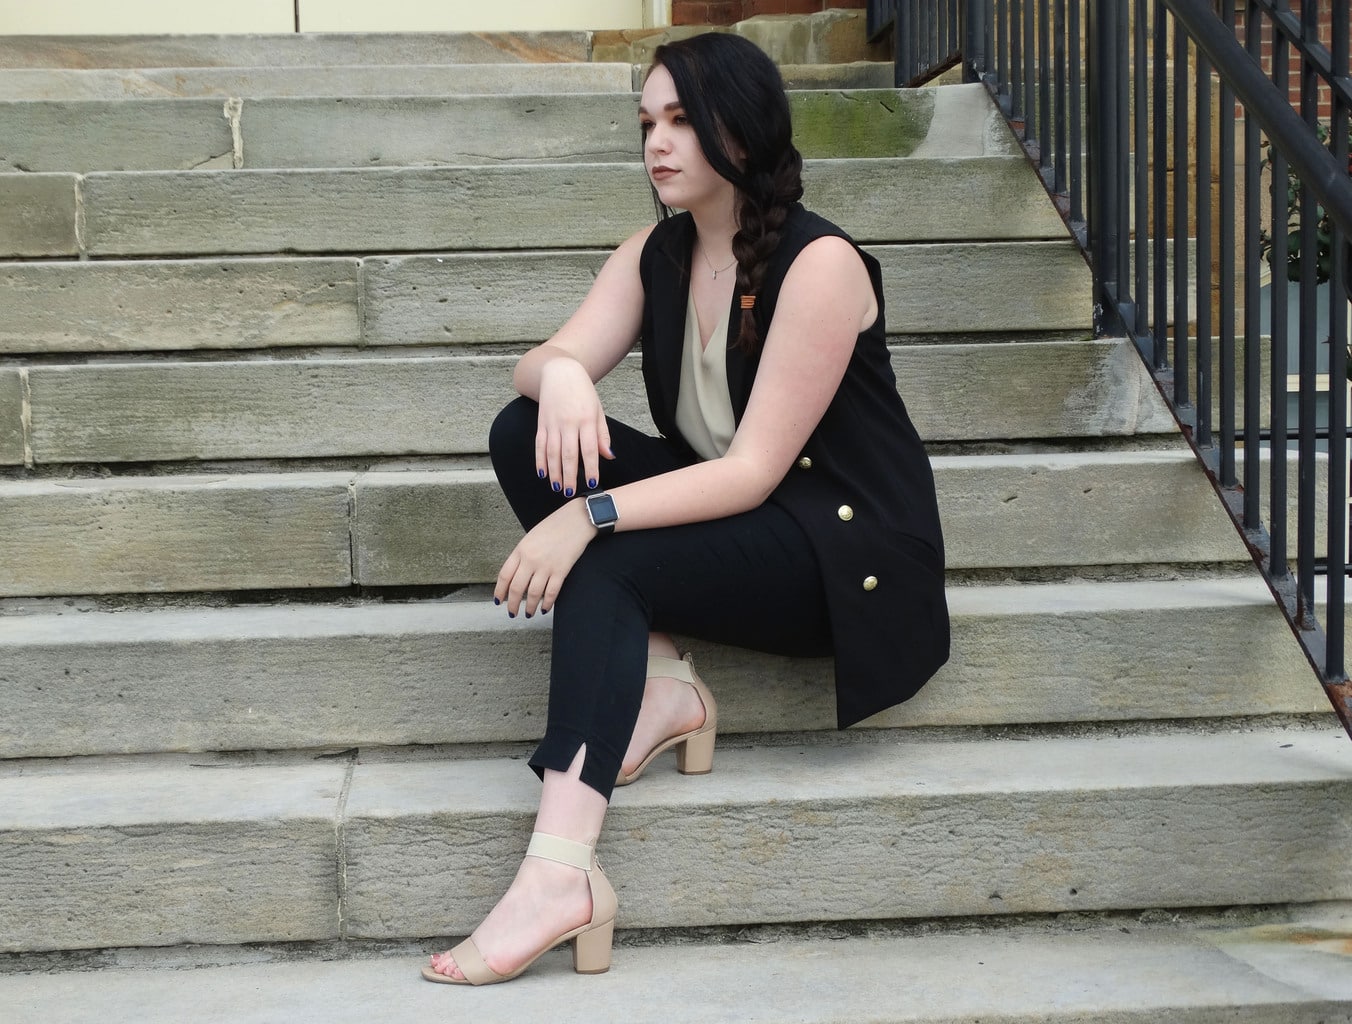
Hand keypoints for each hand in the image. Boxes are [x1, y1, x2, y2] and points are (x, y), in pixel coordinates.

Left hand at [495, 499, 595, 616]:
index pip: (504, 575)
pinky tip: (544, 608)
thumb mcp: (531, 537)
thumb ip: (522, 555)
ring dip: (529, 607)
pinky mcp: (561, 571)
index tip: (499, 600)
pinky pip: (551, 592)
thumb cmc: (554, 526)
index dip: (500, 591)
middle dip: (512, 604)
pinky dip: (547, 603)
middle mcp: (530, 559)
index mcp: (520, 550)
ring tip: (528, 614)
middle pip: (516, 588)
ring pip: (533, 594)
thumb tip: (518, 575)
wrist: (576, 520)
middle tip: (512, 613)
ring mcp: (546, 566)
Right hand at [535, 358, 614, 496]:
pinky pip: (539, 445)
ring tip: (557, 487)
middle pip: (569, 454)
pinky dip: (540, 461)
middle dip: (569, 476)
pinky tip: (543, 473)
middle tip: (571, 493)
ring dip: (554, 472)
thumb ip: (602, 435)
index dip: (591, 468)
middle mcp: (568, 422)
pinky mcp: (541, 423)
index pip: (589, 449)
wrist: (560, 372)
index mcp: (586, 419)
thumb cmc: (583, 393)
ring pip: (552, 452)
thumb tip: (609, 457)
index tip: (592, 483)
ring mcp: (553, 423)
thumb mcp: (598, 410)